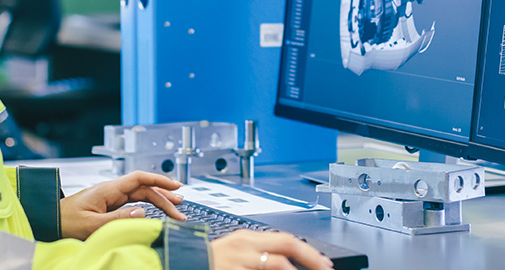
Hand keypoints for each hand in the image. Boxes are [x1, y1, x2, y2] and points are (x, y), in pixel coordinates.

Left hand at [59, 171, 185, 239]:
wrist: (48, 221)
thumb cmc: (63, 221)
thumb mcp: (91, 224)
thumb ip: (117, 218)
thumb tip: (142, 213)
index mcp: (108, 189)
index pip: (139, 178)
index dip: (159, 180)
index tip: (176, 186)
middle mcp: (111, 190)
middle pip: (144, 189)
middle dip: (164, 197)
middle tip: (180, 209)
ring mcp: (110, 197)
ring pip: (140, 196)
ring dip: (158, 201)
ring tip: (175, 208)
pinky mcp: (108, 205)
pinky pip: (132, 203)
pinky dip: (147, 206)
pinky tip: (155, 211)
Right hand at [210, 230, 332, 269]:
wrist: (179, 263)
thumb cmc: (207, 262)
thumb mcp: (235, 253)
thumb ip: (258, 255)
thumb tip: (285, 263)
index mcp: (247, 238)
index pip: (286, 239)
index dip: (309, 252)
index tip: (323, 263)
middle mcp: (245, 245)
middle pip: (288, 244)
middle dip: (311, 257)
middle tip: (325, 269)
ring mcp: (239, 260)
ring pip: (277, 264)